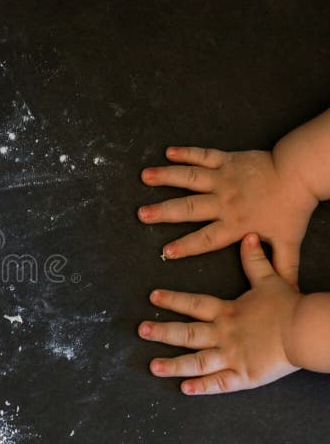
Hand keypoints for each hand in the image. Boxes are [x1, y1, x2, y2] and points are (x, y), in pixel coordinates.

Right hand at [138, 146, 316, 286]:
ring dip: (166, 177)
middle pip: (189, 208)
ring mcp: (224, 179)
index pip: (206, 238)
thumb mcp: (289, 242)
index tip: (167, 251)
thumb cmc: (292, 209)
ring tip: (145, 177)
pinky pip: (203, 155)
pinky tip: (168, 152)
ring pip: (190, 178)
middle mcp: (224, 201)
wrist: (300, 173)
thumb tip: (290, 291)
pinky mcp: (227, 161)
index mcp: (235, 223)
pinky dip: (186, 153)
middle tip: (142, 214)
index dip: (186, 245)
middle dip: (163, 211)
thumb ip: (284, 267)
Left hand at [138, 233, 300, 394]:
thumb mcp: (270, 279)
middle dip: (162, 332)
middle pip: (187, 333)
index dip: (172, 300)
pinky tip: (184, 389)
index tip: (153, 297)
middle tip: (141, 330)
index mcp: (226, 312)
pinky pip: (218, 383)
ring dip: (173, 365)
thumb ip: (255, 260)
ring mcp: (231, 356)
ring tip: (153, 366)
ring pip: (196, 361)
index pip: (193, 304)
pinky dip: (201, 386)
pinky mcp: (243, 375)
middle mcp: (223, 334)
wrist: (305, 330)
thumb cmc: (289, 305)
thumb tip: (249, 237)